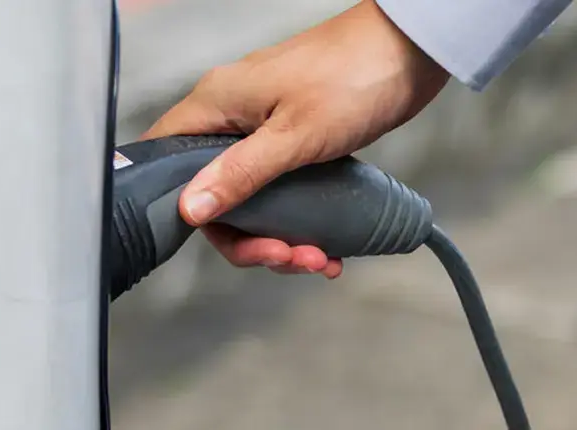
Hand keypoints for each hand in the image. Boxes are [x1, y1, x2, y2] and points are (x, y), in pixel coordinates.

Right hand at [140, 0, 450, 277]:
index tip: (223, 237)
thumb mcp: (294, 136)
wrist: (409, 51)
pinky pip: (283, 192)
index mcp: (217, 103)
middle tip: (286, 256)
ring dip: (281, 238)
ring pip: (253, 200)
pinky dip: (302, 224)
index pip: (167, 161)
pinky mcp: (296, 138)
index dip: (183, 207)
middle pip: (214, 194)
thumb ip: (241, 174)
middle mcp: (233, 114)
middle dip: (250, 237)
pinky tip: (328, 247)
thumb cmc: (353, 75)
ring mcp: (265, 128)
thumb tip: (189, 209)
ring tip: (318, 257)